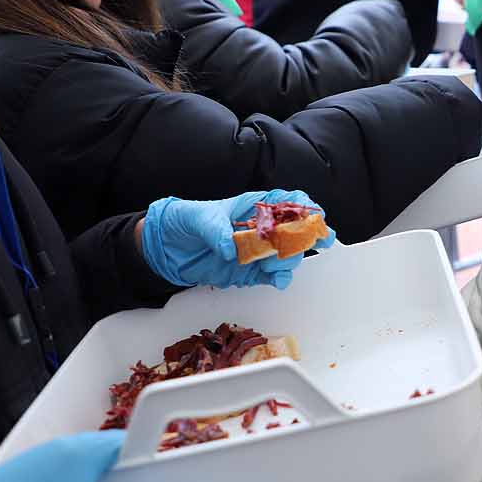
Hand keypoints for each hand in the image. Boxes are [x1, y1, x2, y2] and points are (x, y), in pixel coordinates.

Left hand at [139, 189, 334, 289]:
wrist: (166, 247)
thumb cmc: (184, 221)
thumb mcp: (198, 218)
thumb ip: (215, 230)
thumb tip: (228, 248)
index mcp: (254, 206)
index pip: (288, 201)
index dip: (305, 206)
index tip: (315, 215)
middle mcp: (261, 228)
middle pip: (295, 231)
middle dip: (307, 236)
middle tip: (313, 242)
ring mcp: (258, 251)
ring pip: (287, 255)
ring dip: (289, 261)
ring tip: (280, 266)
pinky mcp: (250, 271)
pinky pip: (272, 275)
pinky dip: (278, 278)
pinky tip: (278, 280)